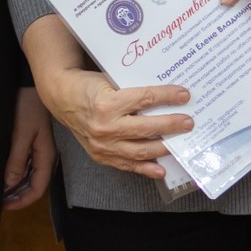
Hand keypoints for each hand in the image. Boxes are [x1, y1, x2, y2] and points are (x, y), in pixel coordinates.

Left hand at [2, 88, 55, 209]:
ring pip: (30, 176)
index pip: (37, 189)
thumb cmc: (28, 106)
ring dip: (16, 186)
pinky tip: (4, 174)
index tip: (3, 206)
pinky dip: (16, 174)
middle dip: (17, 196)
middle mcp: (45, 155)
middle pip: (34, 185)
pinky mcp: (33, 141)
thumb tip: (10, 185)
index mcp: (46, 156)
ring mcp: (40, 149)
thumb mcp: (21, 134)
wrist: (30, 82)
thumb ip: (17, 160)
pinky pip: (26, 165)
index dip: (21, 201)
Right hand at [36, 65, 191, 180]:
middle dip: (171, 125)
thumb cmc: (88, 86)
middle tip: (189, 122)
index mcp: (107, 103)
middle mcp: (105, 127)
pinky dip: (145, 169)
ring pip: (140, 150)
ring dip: (164, 147)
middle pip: (146, 128)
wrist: (62, 98)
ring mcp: (102, 145)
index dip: (167, 97)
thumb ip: (132, 91)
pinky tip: (161, 169)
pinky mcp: (101, 156)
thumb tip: (165, 96)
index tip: (184, 95)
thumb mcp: (109, 81)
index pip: (144, 99)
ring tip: (181, 143)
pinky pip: (127, 165)